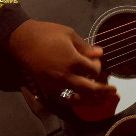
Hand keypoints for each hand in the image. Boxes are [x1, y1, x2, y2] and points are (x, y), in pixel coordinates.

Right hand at [2, 20, 118, 106]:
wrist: (22, 40)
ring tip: (101, 100)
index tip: (96, 61)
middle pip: (90, 89)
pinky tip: (80, 101)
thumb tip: (100, 53)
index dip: (98, 66)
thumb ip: (85, 46)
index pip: (93, 70)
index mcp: (73, 61)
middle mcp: (66, 76)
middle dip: (103, 91)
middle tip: (113, 91)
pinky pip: (63, 100)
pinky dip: (74, 102)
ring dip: (91, 101)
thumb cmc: (46, 33)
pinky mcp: (47, 88)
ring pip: (77, 99)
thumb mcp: (69, 34)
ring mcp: (55, 84)